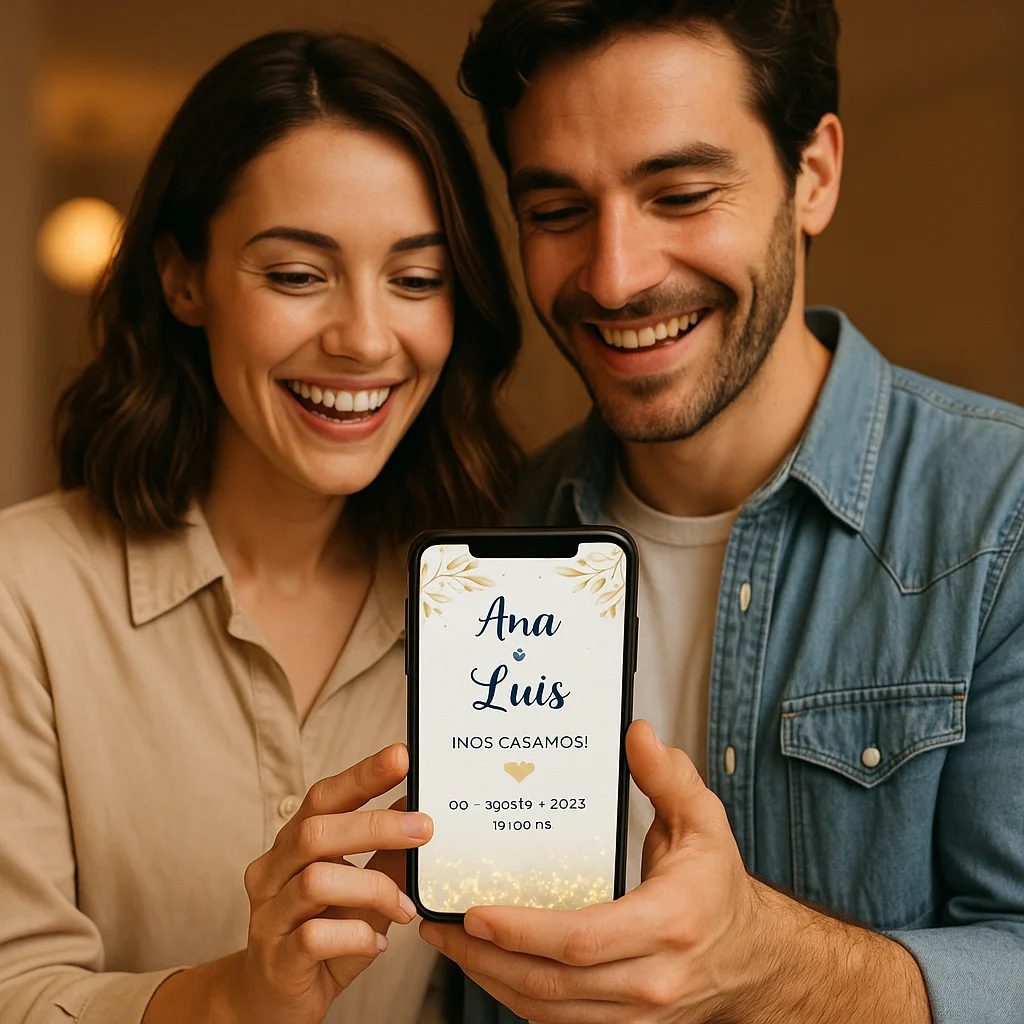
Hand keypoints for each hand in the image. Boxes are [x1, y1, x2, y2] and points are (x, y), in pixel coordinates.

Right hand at [234, 743, 432, 1023]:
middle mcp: (273, 871)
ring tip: (405, 909)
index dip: (362, 774)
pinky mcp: (276, 958)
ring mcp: (269, 915)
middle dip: (376, 825)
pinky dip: (357, 937)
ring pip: (317, 881)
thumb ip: (385, 855)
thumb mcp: (362, 892)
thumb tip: (419, 812)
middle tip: (424, 829)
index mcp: (293, 844)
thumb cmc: (321, 935)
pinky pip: (315, 937)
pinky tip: (376, 943)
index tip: (401, 756)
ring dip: (374, 889)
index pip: (323, 796)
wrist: (272, 1001)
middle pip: (317, 832)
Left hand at [420, 721, 927, 1023]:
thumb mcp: (703, 822)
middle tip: (442, 924)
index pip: (583, 939)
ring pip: (548, 1010)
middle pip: (553, 983)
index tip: (477, 912)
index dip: (524, 931)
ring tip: (451, 943)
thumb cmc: (717, 887)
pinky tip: (489, 968)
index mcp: (668, 924)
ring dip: (491, 981)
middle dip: (487, 958)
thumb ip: (668, 778)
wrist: (753, 958)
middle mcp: (651, 979)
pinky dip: (517, 997)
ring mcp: (636, 1014)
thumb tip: (637, 734)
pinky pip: (559, 1022)